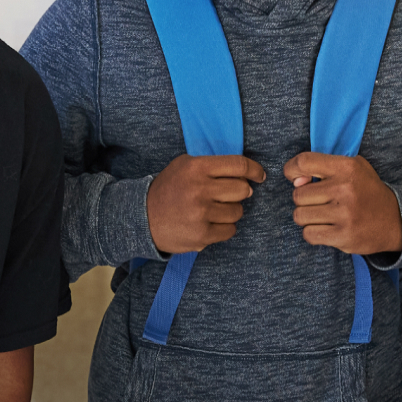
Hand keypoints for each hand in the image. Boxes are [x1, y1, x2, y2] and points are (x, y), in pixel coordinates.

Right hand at [146, 154, 266, 253]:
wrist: (141, 217)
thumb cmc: (167, 189)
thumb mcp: (183, 166)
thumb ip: (211, 166)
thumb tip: (245, 176)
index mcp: (197, 168)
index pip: (238, 166)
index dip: (255, 170)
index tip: (260, 176)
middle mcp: (200, 189)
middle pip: (243, 190)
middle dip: (240, 192)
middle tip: (228, 195)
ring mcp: (201, 214)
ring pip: (238, 211)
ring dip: (231, 211)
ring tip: (213, 210)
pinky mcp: (201, 235)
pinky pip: (230, 230)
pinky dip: (224, 227)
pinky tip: (210, 223)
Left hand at [283, 153, 401, 255]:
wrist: (396, 220)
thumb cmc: (367, 192)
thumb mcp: (353, 168)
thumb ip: (322, 167)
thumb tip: (295, 182)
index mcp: (347, 167)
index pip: (303, 163)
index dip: (291, 171)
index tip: (296, 179)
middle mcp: (345, 189)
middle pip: (298, 195)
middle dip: (304, 200)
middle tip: (321, 202)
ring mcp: (345, 214)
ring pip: (300, 216)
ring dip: (307, 217)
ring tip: (324, 216)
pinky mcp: (344, 236)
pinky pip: (308, 234)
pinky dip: (313, 233)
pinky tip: (326, 228)